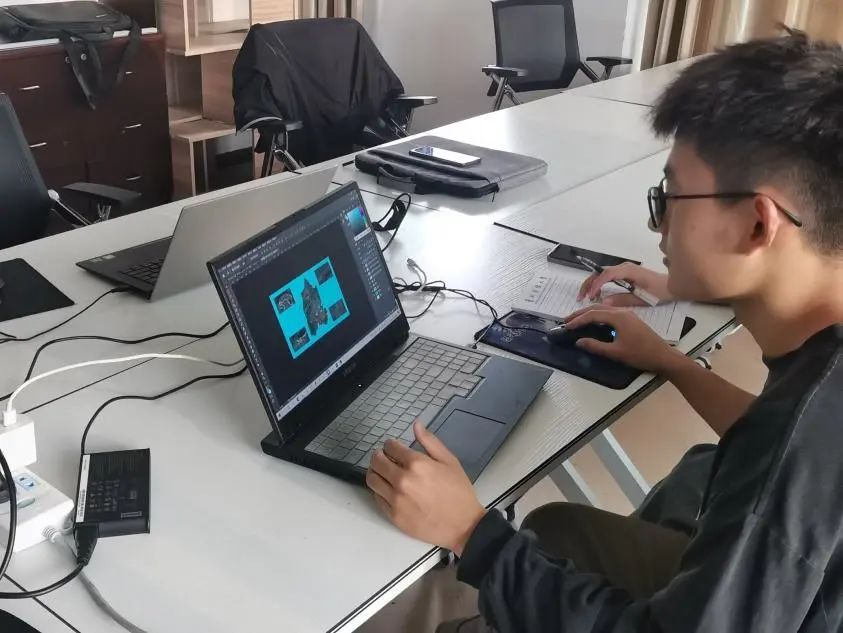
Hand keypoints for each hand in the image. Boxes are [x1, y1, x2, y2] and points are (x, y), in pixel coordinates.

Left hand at [366, 422, 485, 555]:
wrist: (463, 526)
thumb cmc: (459, 492)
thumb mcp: (449, 461)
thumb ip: (430, 441)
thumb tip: (416, 424)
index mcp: (417, 464)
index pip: (390, 447)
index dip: (390, 444)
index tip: (392, 447)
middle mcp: (402, 480)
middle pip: (376, 461)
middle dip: (379, 456)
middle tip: (384, 457)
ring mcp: (395, 499)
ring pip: (372, 479)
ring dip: (375, 472)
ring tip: (384, 472)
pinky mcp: (393, 515)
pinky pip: (377, 497)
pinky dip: (379, 490)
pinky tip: (389, 489)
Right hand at [564, 305, 684, 372]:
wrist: (663, 356)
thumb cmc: (640, 355)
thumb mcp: (616, 352)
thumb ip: (596, 346)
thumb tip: (578, 341)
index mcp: (618, 317)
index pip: (593, 314)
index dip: (578, 320)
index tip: (567, 326)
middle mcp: (622, 312)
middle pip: (597, 308)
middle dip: (581, 313)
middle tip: (567, 320)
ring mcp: (627, 315)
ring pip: (604, 309)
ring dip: (589, 313)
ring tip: (577, 320)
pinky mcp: (630, 319)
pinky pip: (610, 313)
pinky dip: (598, 315)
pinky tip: (594, 322)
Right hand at [577, 263, 670, 306]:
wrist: (671, 286)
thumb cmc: (659, 292)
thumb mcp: (642, 298)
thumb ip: (622, 299)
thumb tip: (604, 302)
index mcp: (628, 271)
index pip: (607, 274)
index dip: (596, 285)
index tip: (590, 297)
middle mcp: (624, 267)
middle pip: (600, 272)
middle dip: (589, 284)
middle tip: (581, 298)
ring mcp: (623, 269)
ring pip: (601, 274)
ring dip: (592, 284)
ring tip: (586, 298)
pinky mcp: (624, 274)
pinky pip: (607, 277)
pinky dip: (599, 285)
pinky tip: (596, 295)